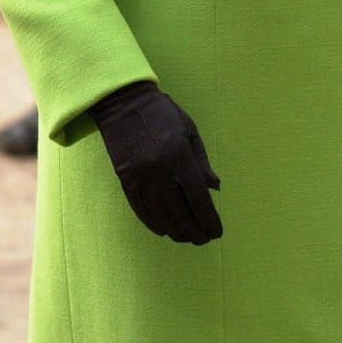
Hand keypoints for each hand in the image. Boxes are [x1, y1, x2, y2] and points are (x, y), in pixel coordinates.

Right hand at [91, 80, 221, 245]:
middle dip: (196, 231)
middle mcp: (160, 172)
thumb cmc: (162, 114)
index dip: (209, 220)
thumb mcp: (189, 131)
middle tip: (205, 238)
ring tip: (188, 237)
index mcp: (179, 156)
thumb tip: (216, 188)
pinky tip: (166, 230)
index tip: (217, 231)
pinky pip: (142, 211)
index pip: (199, 199)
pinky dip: (155, 224)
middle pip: (181, 214)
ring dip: (177, 232)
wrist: (124, 103)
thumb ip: (202, 162)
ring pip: (162, 218)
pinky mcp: (126, 181)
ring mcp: (141, 178)